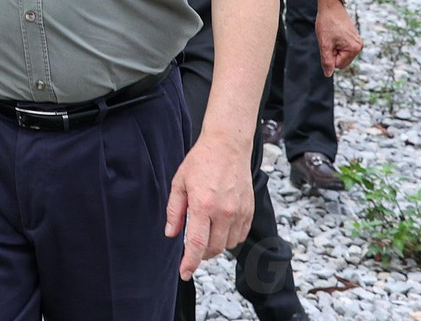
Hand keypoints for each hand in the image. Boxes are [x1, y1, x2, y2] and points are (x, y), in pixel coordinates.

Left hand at [165, 132, 253, 279]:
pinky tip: (220, 226)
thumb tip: (170, 234)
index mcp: (203, 205)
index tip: (185, 273)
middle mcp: (224, 212)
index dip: (190, 262)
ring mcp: (239, 212)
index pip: (197, 243)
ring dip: (216, 245)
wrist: (227, 147)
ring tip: (206, 231)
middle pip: (214, 248)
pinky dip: (229, 237)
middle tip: (192, 249)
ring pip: (228, 244)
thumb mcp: (179, 183)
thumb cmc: (200, 162)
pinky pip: (240, 235)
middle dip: (202, 255)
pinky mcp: (249, 210)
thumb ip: (174, 211)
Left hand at [315, 0, 362, 74]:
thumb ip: (326, 60)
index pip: (338, 65)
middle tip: (328, 40)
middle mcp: (359, 46)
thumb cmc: (327, 23)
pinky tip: (333, 34)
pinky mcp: (353, 37)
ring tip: (331, 36)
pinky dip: (335, 43)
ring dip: (333, 48)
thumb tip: (328, 74)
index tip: (326, 44)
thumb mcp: (324, 43)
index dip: (328, 57)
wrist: (331, 6)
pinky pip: (343, 47)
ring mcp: (357, 42)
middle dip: (332, 53)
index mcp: (354, 49)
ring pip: (341, 54)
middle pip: (341, 61)